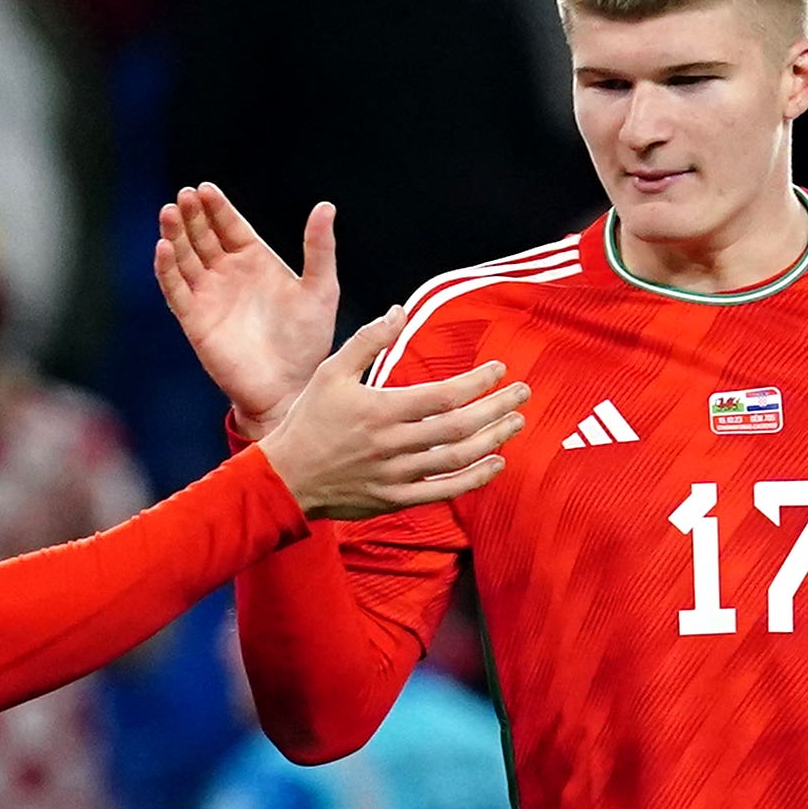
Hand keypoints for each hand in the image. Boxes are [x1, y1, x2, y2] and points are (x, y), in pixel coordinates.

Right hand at [155, 183, 339, 439]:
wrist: (289, 387)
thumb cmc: (308, 342)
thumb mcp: (320, 289)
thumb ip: (320, 248)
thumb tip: (326, 206)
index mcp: (255, 261)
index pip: (230, 226)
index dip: (217, 207)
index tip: (205, 188)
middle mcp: (228, 274)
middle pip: (203, 236)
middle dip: (193, 215)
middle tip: (184, 195)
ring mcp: (209, 295)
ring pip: (185, 257)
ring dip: (175, 234)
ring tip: (169, 212)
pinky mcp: (194, 319)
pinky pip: (175, 290)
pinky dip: (167, 269)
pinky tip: (164, 248)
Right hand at [252, 306, 524, 520]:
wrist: (284, 478)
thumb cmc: (308, 421)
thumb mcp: (330, 371)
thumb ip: (369, 340)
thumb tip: (400, 310)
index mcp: (380, 410)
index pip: (444, 395)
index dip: (478, 382)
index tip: (498, 370)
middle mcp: (393, 444)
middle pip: (460, 427)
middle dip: (497, 408)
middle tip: (523, 394)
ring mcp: (396, 475)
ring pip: (457, 459)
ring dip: (492, 440)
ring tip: (515, 424)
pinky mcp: (395, 498)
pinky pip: (443, 491)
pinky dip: (473, 479)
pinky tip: (495, 464)